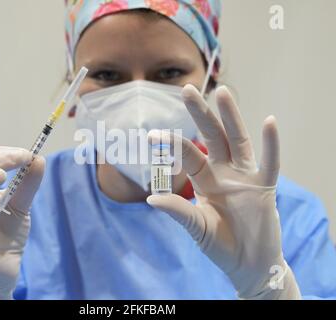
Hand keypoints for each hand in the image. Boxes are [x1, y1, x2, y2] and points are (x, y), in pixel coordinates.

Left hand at [147, 85, 300, 298]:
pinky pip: (270, 163)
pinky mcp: (265, 188)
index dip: (173, 144)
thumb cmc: (219, 244)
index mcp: (205, 180)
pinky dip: (271, 144)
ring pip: (238, 141)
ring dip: (231, 117)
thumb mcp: (195, 227)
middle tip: (187, 89)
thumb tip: (150, 198)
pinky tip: (269, 122)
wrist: (247, 265)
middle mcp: (224, 172)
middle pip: (213, 137)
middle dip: (201, 114)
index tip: (152, 134)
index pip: (189, 155)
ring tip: (222, 92)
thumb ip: (178, 211)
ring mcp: (245, 177)